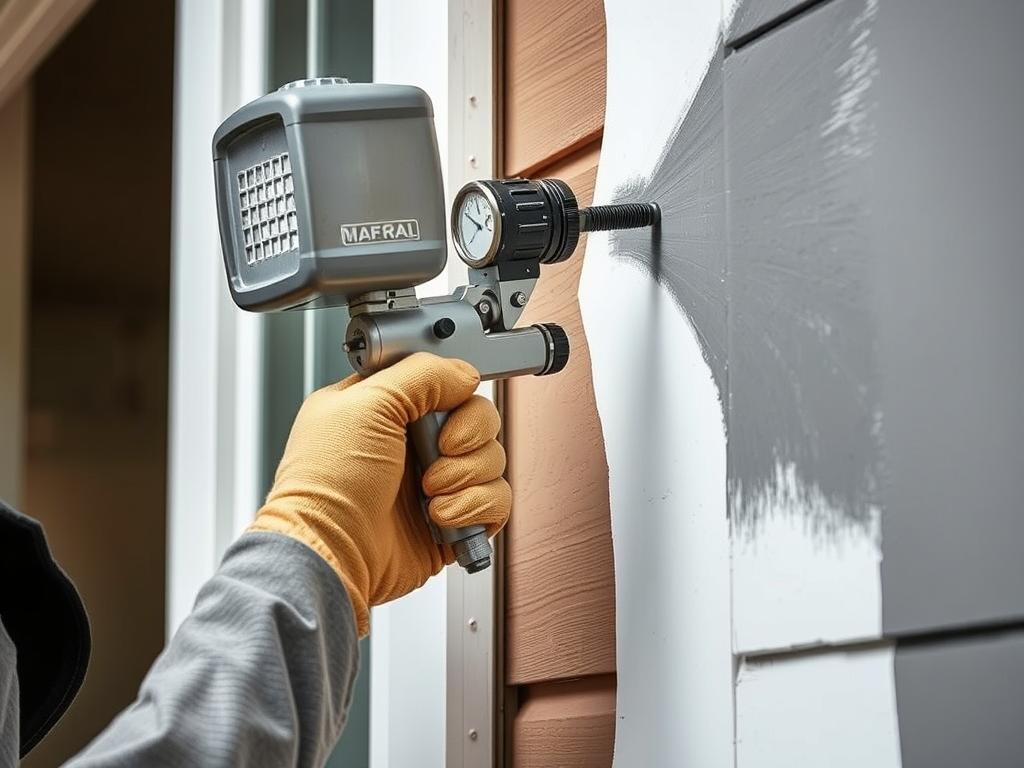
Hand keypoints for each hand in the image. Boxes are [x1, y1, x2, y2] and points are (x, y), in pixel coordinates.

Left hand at [250, 353, 510, 634]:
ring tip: (430, 492)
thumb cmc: (326, 485)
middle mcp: (412, 442)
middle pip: (477, 419)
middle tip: (439, 450)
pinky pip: (496, 500)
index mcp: (386, 407)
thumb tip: (464, 374)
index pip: (445, 382)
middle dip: (466, 436)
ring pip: (490, 459)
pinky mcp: (453, 519)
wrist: (331, 552)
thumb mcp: (366, 404)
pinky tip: (441, 516)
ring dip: (465, 476)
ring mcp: (434, 482)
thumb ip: (422, 374)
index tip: (443, 408)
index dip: (455, 392)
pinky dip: (475, 507)